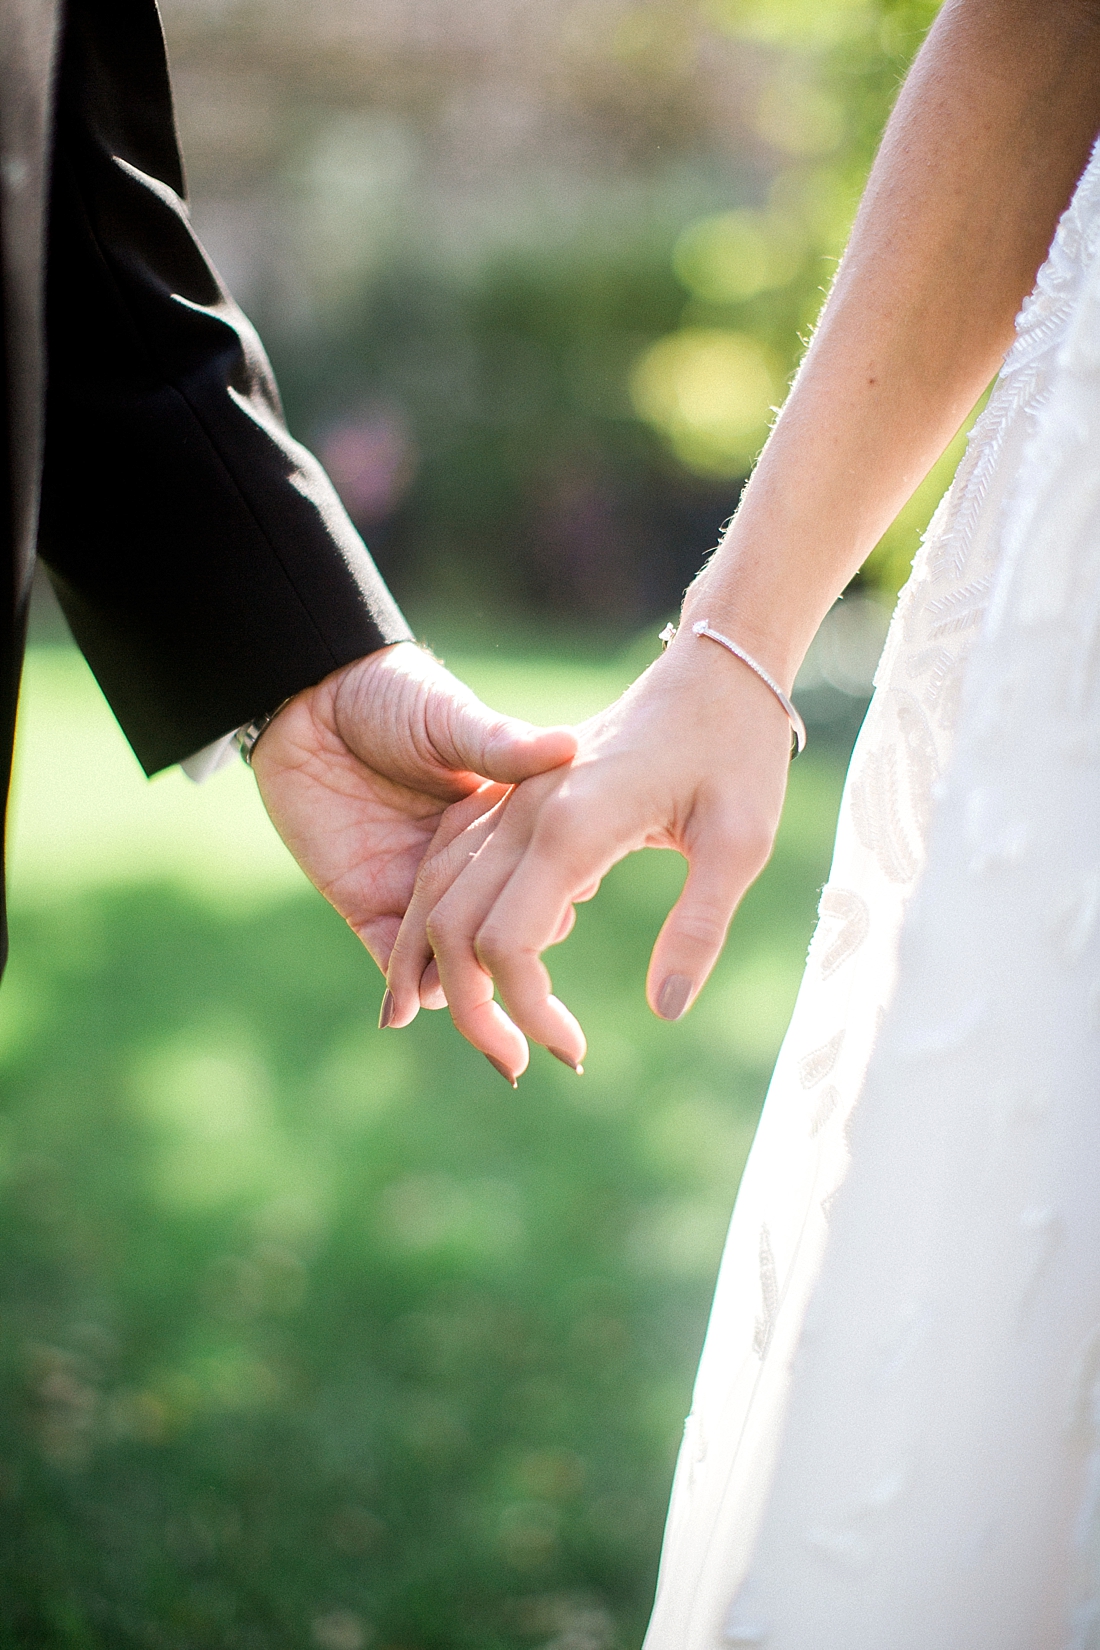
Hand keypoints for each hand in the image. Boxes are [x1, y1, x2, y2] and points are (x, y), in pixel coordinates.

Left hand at [249, 642, 576, 983]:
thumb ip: (500, 745)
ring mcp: (415, 887)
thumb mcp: (452, 720)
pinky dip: (402, 988)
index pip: (541, 882)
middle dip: (512, 965)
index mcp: (500, 823)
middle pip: (498, 933)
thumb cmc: (391, 694)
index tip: (568, 911)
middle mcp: (465, 865)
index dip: (556, 903)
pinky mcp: (364, 901)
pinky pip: (388, 958)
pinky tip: (414, 1002)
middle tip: (524, 983)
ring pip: (447, 959)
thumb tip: (568, 747)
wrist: (308, 699)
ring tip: (472, 1006)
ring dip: (459, 987)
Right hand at [383, 632, 793, 1078]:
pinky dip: (436, 920)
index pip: (509, 946)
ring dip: (435, 970)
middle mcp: (523, 812)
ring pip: (434, 895)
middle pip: (452, 929)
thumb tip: (666, 1012)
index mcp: (572, 825)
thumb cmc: (737, 750)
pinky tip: (452, 964)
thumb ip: (700, 926)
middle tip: (518, 1066)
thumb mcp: (743, 841)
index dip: (528, 1012)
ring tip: (473, 1030)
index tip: (576, 1053)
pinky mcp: (512, 794)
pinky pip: (447, 863)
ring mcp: (509, 799)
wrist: (714, 669)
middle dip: (471, 1011)